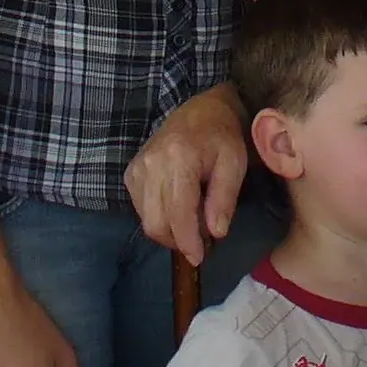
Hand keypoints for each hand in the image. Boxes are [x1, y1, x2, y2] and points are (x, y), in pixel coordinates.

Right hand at [125, 83, 248, 265]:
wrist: (199, 109)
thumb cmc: (221, 136)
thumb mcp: (234, 163)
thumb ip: (224, 198)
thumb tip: (216, 233)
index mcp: (179, 158)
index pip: (178, 212)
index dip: (187, 241)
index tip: (199, 258)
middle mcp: (151, 164)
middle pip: (156, 222)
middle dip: (178, 241)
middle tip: (201, 242)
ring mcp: (137, 168)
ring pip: (146, 220)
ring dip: (169, 233)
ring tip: (192, 225)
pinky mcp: (131, 173)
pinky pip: (141, 209)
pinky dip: (159, 218)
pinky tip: (178, 210)